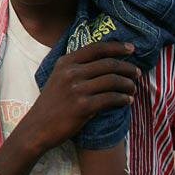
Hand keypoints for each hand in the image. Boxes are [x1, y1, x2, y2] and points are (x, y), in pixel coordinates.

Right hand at [19, 41, 138, 154]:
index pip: (96, 48)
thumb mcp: (58, 77)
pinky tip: (127, 101)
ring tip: (133, 89)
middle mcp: (71, 73)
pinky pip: (111, 99)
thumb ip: (76, 67)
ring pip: (113, 81)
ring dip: (128, 84)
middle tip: (137, 73)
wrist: (38, 126)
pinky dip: (123, 99)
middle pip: (108, 64)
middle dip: (127, 68)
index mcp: (65, 62)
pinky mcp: (83, 107)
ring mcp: (77, 89)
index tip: (132, 48)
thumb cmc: (52, 103)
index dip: (117, 47)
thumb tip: (106, 61)